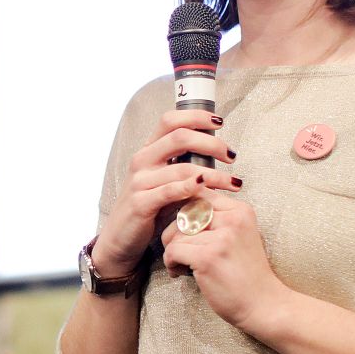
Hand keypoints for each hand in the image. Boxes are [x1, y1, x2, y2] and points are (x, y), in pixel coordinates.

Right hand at [89, 110, 239, 277]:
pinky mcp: (140, 203)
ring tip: (234, 183)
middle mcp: (142, 161)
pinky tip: (207, 188)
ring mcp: (139, 181)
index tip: (220, 122)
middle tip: (232, 156)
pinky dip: (191, 188)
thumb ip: (182, 164)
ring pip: (182, 167)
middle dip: (212, 143)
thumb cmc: (149, 207)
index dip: (196, 116)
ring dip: (214, 174)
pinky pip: (170, 191)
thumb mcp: (163, 180)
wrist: (120, 237)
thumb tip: (217, 152)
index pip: (170, 120)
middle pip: (180, 137)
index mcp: (148, 150)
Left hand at [160, 190, 287, 330]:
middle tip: (180, 252)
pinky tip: (179, 273)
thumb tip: (178, 208)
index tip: (183, 233)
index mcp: (240, 210)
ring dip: (172, 251)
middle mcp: (233, 219)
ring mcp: (221, 237)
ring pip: (175, 233)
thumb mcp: (237, 237)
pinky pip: (172, 250)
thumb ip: (216, 221)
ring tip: (182, 265)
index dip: (183, 212)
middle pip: (184, 212)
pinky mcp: (208, 257)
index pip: (199, 194)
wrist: (264, 305)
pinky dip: (171, 263)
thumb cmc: (246, 274)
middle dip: (174, 233)